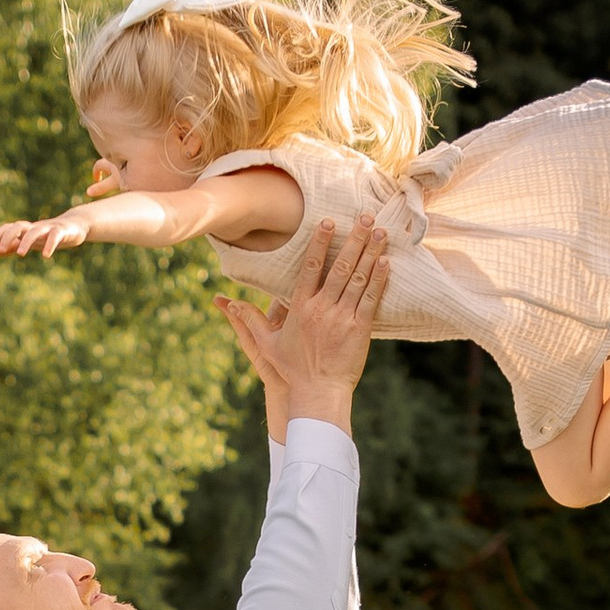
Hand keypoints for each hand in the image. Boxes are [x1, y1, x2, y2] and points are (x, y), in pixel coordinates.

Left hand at [0, 209, 93, 258]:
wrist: (75, 226)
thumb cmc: (49, 235)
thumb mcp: (31, 242)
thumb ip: (14, 246)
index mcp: (27, 230)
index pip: (8, 227)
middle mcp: (35, 227)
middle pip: (19, 226)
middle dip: (8, 236)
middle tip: (1, 250)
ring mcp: (49, 228)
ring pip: (35, 231)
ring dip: (26, 241)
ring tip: (20, 254)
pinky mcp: (62, 231)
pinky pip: (55, 236)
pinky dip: (49, 245)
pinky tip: (45, 256)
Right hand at [215, 216, 387, 431]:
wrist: (317, 393)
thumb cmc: (292, 370)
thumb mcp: (265, 344)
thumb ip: (248, 319)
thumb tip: (223, 302)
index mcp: (300, 307)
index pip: (311, 267)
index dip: (320, 242)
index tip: (329, 222)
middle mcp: (321, 308)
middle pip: (339, 267)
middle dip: (354, 239)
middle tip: (365, 216)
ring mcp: (342, 318)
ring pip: (358, 278)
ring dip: (371, 253)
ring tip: (380, 231)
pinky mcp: (359, 329)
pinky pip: (370, 299)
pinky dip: (378, 279)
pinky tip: (386, 262)